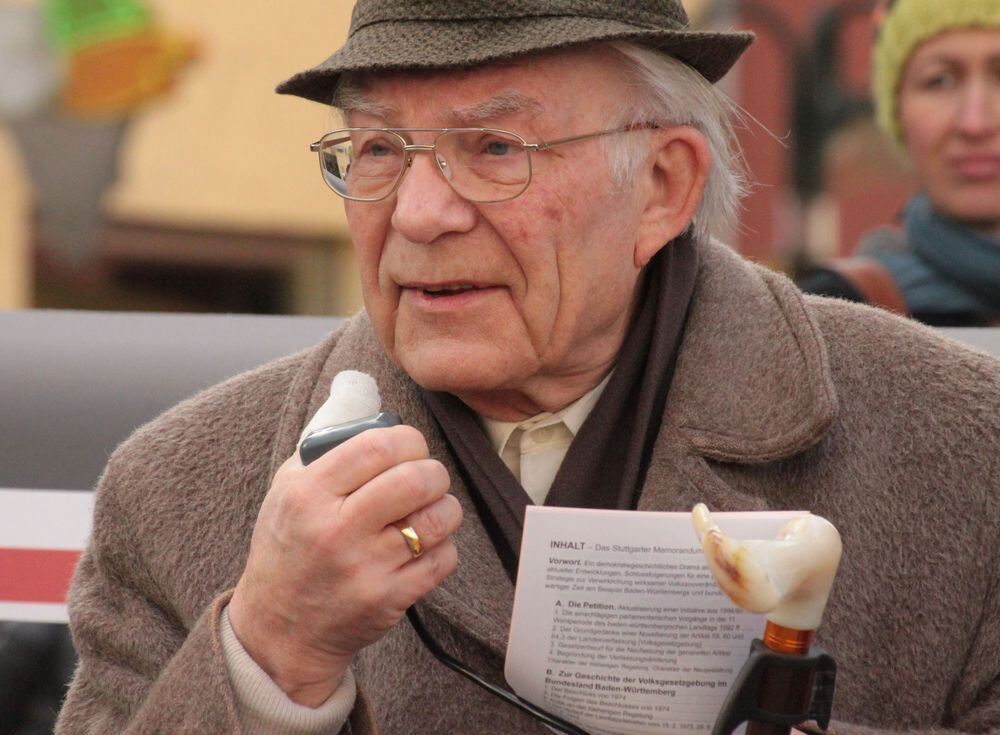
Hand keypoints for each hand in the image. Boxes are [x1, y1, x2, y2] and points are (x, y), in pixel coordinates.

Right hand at [228, 425, 461, 705]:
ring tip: (431, 509)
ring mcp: (365, 567)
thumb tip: (370, 408)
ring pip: (438, 517)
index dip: (408, 439)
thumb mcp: (287, 490)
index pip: (378, 445)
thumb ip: (325, 447)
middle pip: (416, 478)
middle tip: (427, 478)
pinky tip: (424, 544)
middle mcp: (336, 530)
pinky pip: (444, 557)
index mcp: (308, 494)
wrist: (280, 628)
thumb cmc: (289, 548)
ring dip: (445, 507)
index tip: (411, 447)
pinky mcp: (389, 598)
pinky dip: (444, 546)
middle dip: (434, 472)